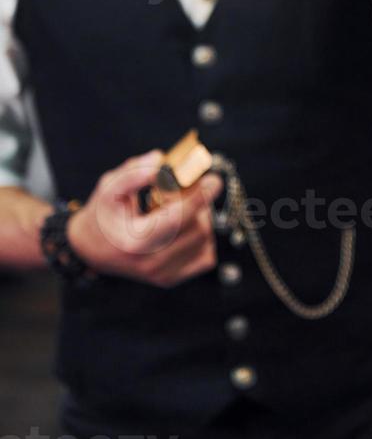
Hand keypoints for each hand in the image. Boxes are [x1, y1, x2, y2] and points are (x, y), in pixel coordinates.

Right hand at [68, 149, 222, 287]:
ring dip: (201, 217)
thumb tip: (162, 160)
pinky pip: (206, 257)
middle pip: (196, 228)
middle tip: (186, 187)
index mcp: (135, 241)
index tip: (214, 179)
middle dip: (198, 202)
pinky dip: (203, 237)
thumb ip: (135, 171)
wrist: (91, 249)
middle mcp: (150, 264)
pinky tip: (186, 224)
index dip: (199, 197)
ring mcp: (163, 275)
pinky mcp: (171, 279)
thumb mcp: (110, 186)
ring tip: (179, 206)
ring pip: (204, 241)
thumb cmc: (103, 213)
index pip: (177, 218)